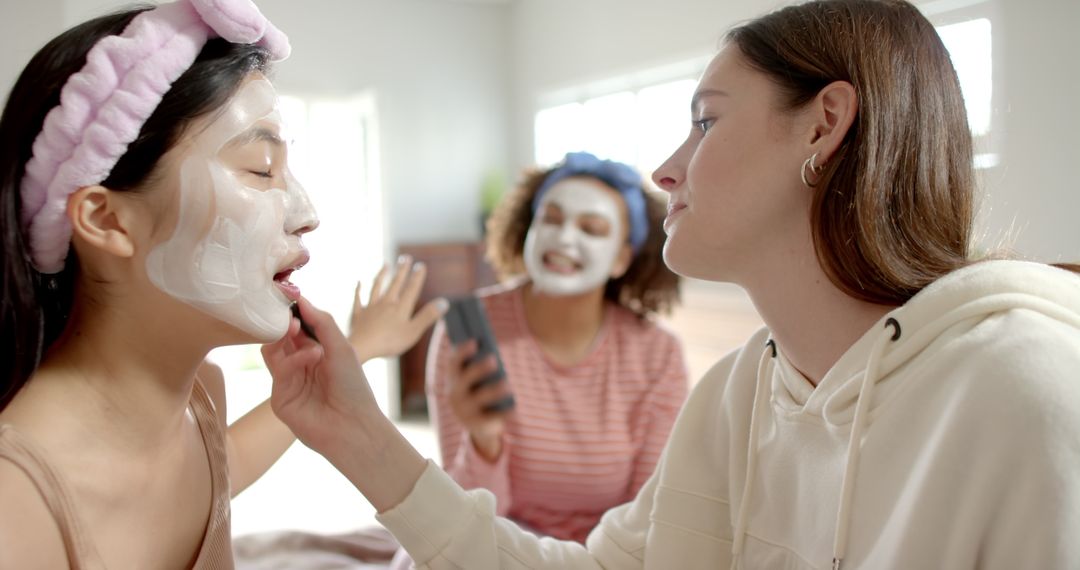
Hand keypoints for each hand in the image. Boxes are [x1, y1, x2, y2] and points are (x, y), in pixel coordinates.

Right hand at [262, 297, 379, 455]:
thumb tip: (302, 298)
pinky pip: (279, 370)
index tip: (289, 295)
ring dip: (284, 336)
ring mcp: (287, 383)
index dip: (292, 313)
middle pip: (278, 337)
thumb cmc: (353, 387)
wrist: (354, 426)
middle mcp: (298, 367)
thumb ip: (322, 322)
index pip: (295, 328)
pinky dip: (295, 359)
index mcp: (314, 354)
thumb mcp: (342, 347)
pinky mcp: (280, 399)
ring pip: (271, 351)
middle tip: (290, 313)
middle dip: (284, 322)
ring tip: (298, 328)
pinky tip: (313, 356)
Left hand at [348, 256, 447, 361]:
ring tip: (385, 265)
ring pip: (376, 287)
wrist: (362, 347)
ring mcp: (370, 308)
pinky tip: (359, 283)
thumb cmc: (389, 342)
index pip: (411, 289)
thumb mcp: (414, 331)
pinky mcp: (358, 315)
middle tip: (405, 258)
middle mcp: (386, 303)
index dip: (417, 277)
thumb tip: (445, 302)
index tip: (421, 265)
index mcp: (401, 308)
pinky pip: (358, 299)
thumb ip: (428, 316)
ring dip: (382, 275)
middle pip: (395, 284)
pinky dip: (358, 290)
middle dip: (401, 270)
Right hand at [446, 340, 512, 461]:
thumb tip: (495, 352)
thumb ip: (480, 366)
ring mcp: (464, 410)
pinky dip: (504, 413)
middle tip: (494, 360)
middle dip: (479, 369)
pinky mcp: (476, 423)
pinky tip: (515, 409)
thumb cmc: (479, 392)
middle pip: (465, 378)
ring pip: (480, 398)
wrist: (475, 425)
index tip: (475, 342)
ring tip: (508, 385)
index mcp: (453, 379)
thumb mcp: (475, 380)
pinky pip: (491, 417)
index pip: (453, 362)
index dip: (462, 351)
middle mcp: (455, 394)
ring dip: (495, 390)